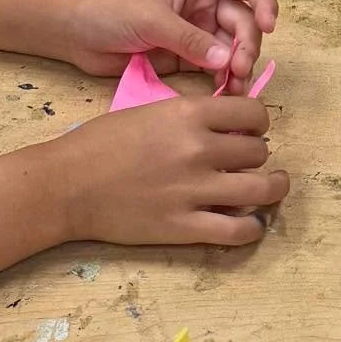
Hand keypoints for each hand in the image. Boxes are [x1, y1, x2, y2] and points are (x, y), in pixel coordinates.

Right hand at [49, 96, 289, 244]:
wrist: (66, 185)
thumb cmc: (102, 142)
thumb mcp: (154, 111)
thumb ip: (192, 116)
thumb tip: (227, 124)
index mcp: (190, 114)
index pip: (253, 113)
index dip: (258, 122)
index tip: (251, 130)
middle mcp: (199, 149)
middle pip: (259, 151)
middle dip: (257, 154)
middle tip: (246, 161)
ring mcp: (194, 190)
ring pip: (261, 189)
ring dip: (273, 188)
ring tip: (274, 187)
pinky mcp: (184, 227)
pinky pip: (238, 231)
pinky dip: (253, 228)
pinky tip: (253, 222)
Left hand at [58, 0, 277, 91]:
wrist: (72, 31)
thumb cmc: (110, 8)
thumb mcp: (152, 18)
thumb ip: (190, 40)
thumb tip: (226, 61)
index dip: (264, 3)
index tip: (268, 27)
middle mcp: (204, 3)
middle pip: (243, 22)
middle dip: (246, 46)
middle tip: (239, 72)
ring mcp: (196, 31)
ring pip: (231, 48)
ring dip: (238, 67)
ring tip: (235, 88)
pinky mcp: (184, 56)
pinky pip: (213, 67)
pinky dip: (221, 80)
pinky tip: (222, 93)